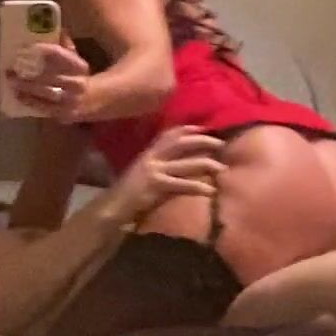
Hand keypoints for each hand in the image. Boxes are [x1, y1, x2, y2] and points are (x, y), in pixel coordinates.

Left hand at [8, 42, 89, 121]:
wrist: (96, 102)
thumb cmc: (80, 77)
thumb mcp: (76, 61)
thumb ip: (65, 47)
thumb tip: (54, 29)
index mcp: (80, 67)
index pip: (59, 54)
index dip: (43, 50)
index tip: (26, 48)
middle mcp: (77, 84)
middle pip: (50, 77)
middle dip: (29, 74)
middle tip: (10, 70)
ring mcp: (71, 101)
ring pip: (46, 95)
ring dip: (27, 89)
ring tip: (11, 84)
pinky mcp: (65, 115)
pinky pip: (45, 108)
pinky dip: (31, 102)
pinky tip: (19, 96)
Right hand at [101, 127, 224, 226]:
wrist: (114, 207)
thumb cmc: (131, 193)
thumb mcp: (144, 172)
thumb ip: (160, 164)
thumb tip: (184, 162)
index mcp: (149, 153)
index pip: (170, 134)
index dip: (188, 129)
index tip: (204, 128)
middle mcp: (152, 157)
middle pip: (181, 143)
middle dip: (203, 141)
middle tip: (221, 144)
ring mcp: (154, 171)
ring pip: (186, 164)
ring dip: (206, 164)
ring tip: (222, 169)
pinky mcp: (157, 186)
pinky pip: (183, 185)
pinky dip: (198, 187)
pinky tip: (210, 190)